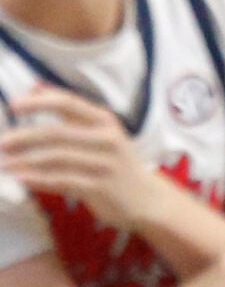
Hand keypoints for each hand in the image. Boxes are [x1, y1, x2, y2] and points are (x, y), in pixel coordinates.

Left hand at [0, 86, 176, 228]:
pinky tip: (21, 179)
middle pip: (57, 133)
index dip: (38, 103)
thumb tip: (35, 87)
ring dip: (25, 161)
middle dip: (24, 137)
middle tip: (1, 143)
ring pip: (57, 158)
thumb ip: (70, 112)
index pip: (68, 103)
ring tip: (3, 164)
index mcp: (105, 121)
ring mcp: (106, 164)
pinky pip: (63, 181)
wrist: (148, 199)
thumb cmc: (116, 162)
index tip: (13, 106)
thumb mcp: (100, 132)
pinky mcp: (102, 188)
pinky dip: (38, 180)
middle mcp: (108, 139)